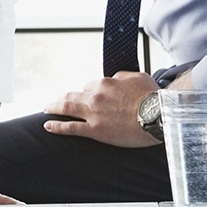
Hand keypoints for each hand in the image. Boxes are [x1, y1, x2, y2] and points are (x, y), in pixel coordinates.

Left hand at [42, 70, 162, 147]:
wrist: (159, 116)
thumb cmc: (153, 97)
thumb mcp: (138, 77)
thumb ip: (122, 76)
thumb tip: (115, 79)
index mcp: (106, 83)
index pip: (90, 86)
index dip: (88, 92)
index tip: (87, 97)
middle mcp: (96, 96)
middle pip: (73, 95)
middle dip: (63, 98)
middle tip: (57, 100)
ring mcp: (93, 113)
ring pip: (66, 107)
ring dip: (54, 107)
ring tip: (47, 109)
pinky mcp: (95, 130)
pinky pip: (70, 127)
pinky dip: (57, 126)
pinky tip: (48, 126)